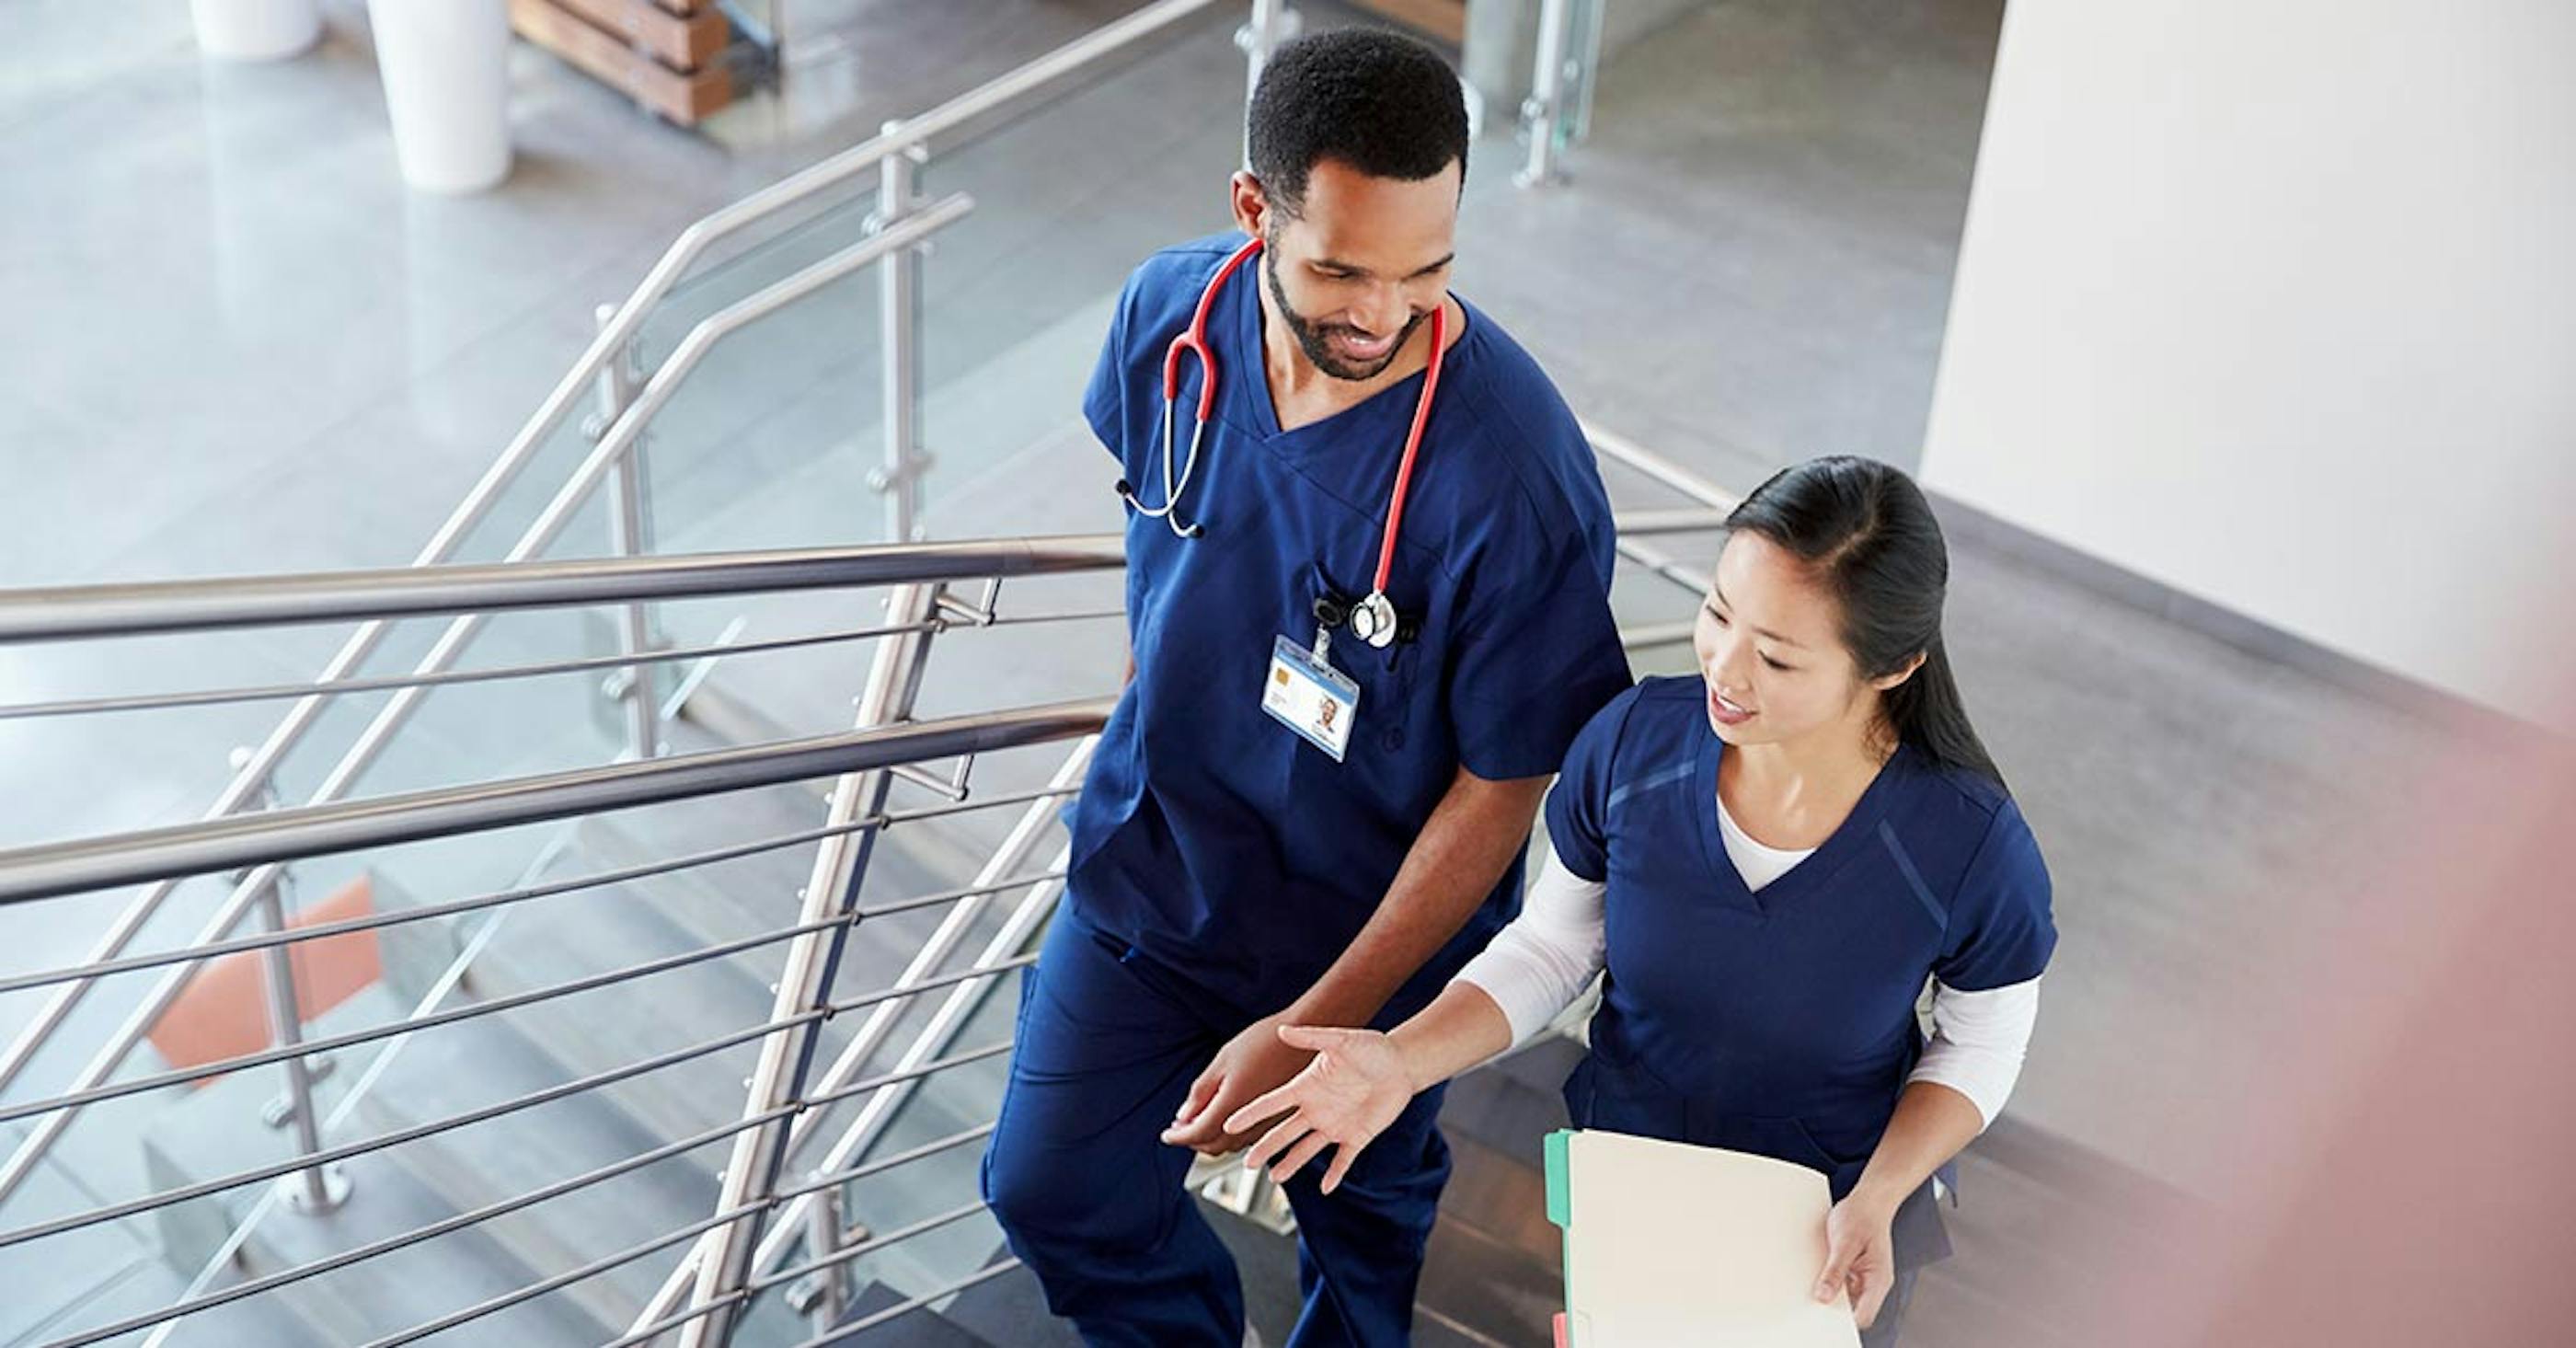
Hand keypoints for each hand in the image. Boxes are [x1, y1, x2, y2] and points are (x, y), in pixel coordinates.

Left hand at [1160, 1013, 1312, 1155]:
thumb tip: (1183, 1117)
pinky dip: (1231, 1136)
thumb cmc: (1264, 1041)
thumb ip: (1201, 1092)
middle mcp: (1252, 1122)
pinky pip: (1249, 1139)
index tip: (1166, 1135)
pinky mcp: (1280, 1120)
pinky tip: (1228, 1119)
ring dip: (1212, 1140)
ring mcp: (1268, 1124)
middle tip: (1181, 1128)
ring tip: (1201, 1123)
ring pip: (1232, 1146)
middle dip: (1193, 1141)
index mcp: (1233, 1106)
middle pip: (1213, 1146)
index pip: (1197, 1133)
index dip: (1178, 1137)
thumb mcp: (1223, 1060)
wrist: (1304, 1035)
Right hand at [1221, 1025, 1416, 1194]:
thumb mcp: (1342, 1040)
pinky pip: (1343, 1159)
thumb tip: (1283, 1030)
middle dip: (1265, 1148)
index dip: (1251, 1115)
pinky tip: (1325, 1187)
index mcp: (1307, 1087)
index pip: (1272, 1104)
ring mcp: (1335, 1125)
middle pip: (1284, 1132)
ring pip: (1307, 1149)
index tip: (1229, 1125)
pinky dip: (1335, 1174)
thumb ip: (1313, 1037)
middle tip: (1247, 1163)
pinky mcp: (1357, 1137)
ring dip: (1291, 1164)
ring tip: (1275, 1178)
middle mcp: (1316, 1109)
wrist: (1403, 1064)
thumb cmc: (1372, 1048)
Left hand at [1814, 1189, 1899, 1328]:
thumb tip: (1824, 1295)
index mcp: (1878, 1279)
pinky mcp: (1854, 1272)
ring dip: (1830, 1293)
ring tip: (1816, 1280)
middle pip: (1853, 1310)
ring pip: (1845, 1299)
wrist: (1868, 1200)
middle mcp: (1873, 1283)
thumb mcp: (1845, 1242)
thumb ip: (1835, 1270)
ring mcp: (1863, 1279)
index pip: (1864, 1314)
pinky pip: (1840, 1286)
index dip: (1844, 1320)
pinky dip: (1828, 1283)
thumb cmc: (1863, 1216)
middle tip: (1815, 1297)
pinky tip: (1819, 1272)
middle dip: (1833, 1307)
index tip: (1824, 1315)